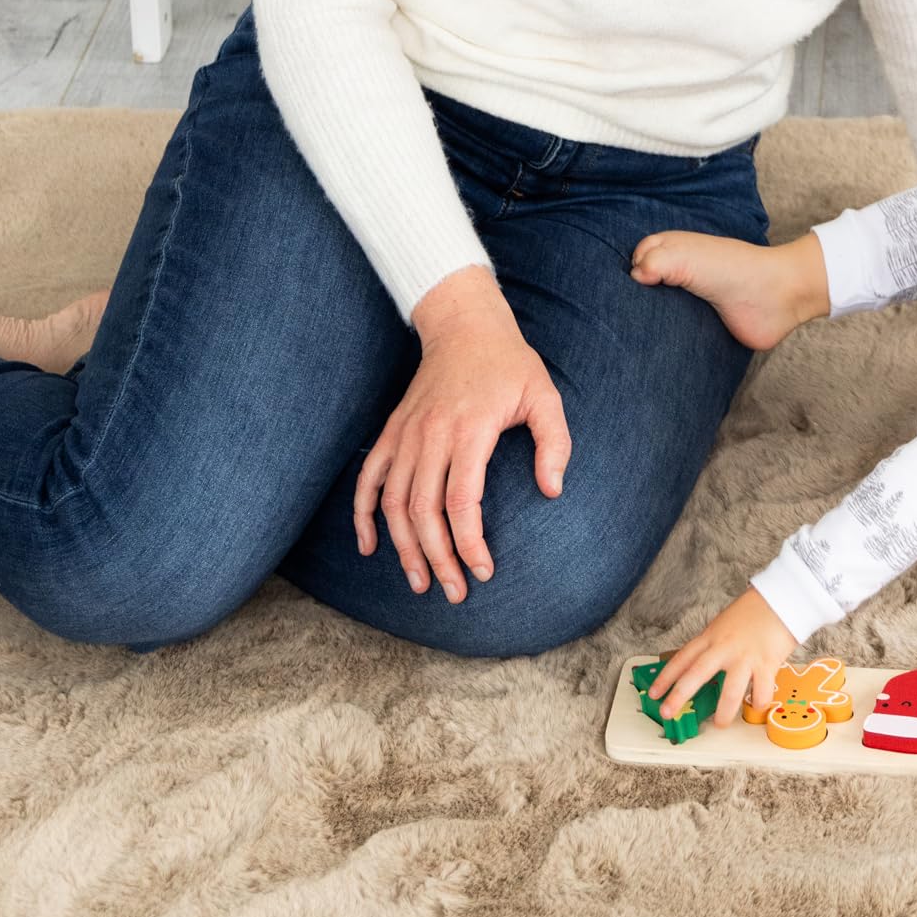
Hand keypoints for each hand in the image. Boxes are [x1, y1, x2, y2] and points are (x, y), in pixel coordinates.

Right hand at [354, 272, 571, 602]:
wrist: (465, 324)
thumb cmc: (510, 364)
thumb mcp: (545, 395)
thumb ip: (554, 443)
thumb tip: (552, 491)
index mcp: (470, 428)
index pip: (461, 500)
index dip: (469, 542)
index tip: (483, 571)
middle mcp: (431, 434)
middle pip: (423, 510)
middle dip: (437, 558)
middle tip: (453, 591)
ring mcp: (406, 433)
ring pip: (393, 502)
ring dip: (402, 547)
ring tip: (419, 582)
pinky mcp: (392, 431)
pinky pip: (368, 478)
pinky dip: (363, 514)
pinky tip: (369, 546)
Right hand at [630, 227, 827, 349]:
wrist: (776, 297)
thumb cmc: (733, 269)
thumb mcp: (688, 257)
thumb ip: (657, 261)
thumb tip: (634, 275)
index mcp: (675, 251)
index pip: (639, 258)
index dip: (629, 269)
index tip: (617, 287)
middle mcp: (680, 275)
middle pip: (645, 286)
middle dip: (632, 298)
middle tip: (618, 316)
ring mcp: (690, 302)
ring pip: (658, 311)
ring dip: (647, 321)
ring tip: (629, 336)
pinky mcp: (701, 328)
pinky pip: (675, 334)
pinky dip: (665, 339)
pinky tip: (651, 347)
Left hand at [646, 587, 797, 727]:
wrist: (782, 598)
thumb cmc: (754, 611)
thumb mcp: (724, 624)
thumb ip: (713, 645)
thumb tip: (700, 668)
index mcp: (712, 636)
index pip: (683, 658)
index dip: (666, 677)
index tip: (654, 693)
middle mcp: (725, 647)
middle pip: (697, 673)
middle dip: (679, 695)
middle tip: (666, 712)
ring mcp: (745, 656)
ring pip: (730, 691)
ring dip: (724, 713)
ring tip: (720, 724)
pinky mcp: (767, 663)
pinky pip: (760, 692)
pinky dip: (758, 702)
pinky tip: (757, 704)